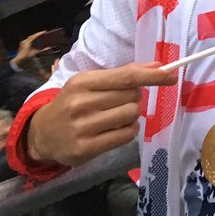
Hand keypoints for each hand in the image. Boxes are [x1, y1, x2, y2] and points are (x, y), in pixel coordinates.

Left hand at [12, 30, 51, 71]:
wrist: (18, 60)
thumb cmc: (26, 56)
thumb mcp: (35, 53)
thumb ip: (42, 50)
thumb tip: (49, 48)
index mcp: (27, 42)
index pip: (34, 36)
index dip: (40, 33)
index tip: (44, 31)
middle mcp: (24, 41)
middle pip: (32, 36)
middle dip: (37, 35)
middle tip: (42, 34)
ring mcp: (22, 43)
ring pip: (29, 38)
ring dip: (34, 38)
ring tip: (39, 37)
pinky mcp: (22, 45)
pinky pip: (27, 41)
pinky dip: (32, 40)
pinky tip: (34, 42)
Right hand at [26, 63, 176, 165]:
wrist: (42, 134)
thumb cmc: (73, 104)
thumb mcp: (90, 84)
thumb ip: (122, 75)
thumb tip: (157, 67)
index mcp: (83, 82)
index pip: (126, 77)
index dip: (152, 76)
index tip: (171, 75)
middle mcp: (81, 103)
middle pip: (133, 97)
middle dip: (134, 98)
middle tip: (119, 102)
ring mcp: (83, 127)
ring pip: (132, 115)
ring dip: (132, 115)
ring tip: (115, 117)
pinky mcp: (86, 148)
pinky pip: (126, 135)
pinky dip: (128, 130)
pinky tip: (115, 130)